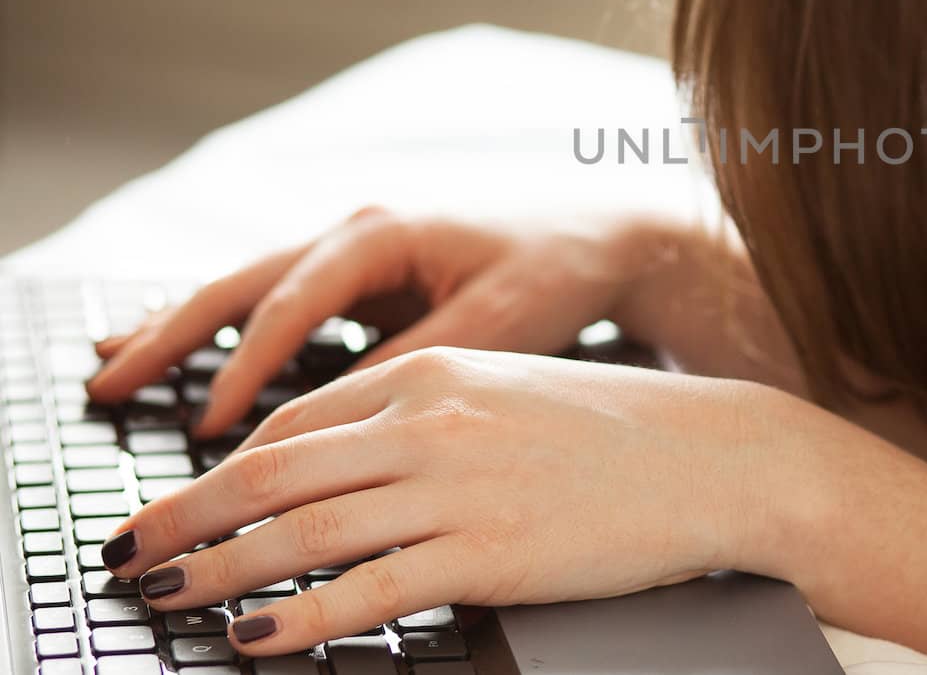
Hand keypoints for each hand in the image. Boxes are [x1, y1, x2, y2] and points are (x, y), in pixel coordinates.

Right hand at [86, 207, 646, 436]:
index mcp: (386, 232)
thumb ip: (413, 365)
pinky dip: (223, 328)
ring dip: (180, 327)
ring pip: (247, 289)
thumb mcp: (493, 325)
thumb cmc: (555, 273)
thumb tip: (337, 417)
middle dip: (170, 334)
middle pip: (242, 283)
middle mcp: (357, 232)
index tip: (214, 427)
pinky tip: (177, 349)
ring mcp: (354, 251)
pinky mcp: (362, 276)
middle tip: (104, 382)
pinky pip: (275, 303)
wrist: (602, 239)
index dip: (248, 367)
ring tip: (109, 364)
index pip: (294, 303)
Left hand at [97, 347, 782, 655]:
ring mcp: (458, 488)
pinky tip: (255, 638)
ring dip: (216, 570)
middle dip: (183, 518)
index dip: (217, 470)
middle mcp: (432, 421)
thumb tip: (335, 471)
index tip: (180, 504)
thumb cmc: (615, 432)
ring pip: (302, 532)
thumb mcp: (506, 396)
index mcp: (432, 374)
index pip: (291, 423)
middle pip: (270, 472)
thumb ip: (420, 422)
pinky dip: (295, 619)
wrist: (713, 457)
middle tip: (126, 555)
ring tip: (164, 597)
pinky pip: (366, 591)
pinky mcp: (488, 554)